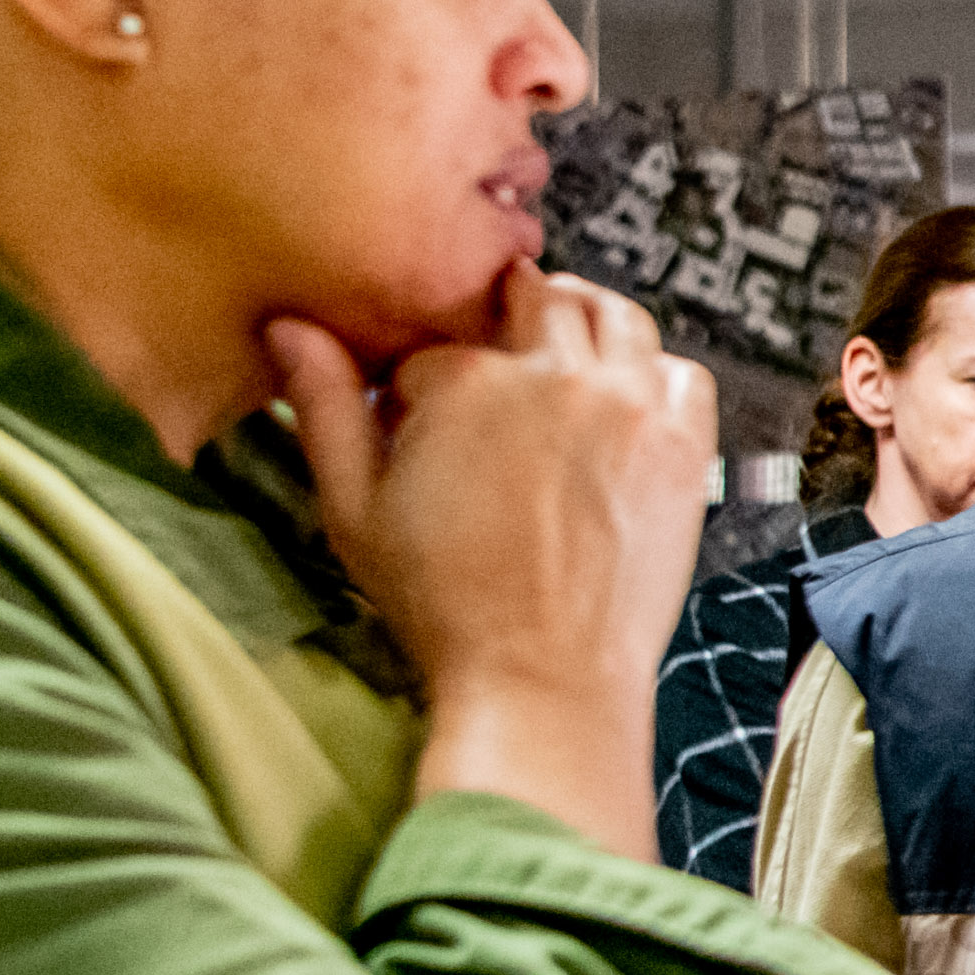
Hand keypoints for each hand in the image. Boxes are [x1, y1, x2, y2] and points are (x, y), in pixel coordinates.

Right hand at [271, 268, 712, 855]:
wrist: (542, 677)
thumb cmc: (446, 607)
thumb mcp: (354, 508)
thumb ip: (323, 407)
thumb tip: (292, 330)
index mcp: (466, 383)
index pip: (440, 344)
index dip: (428, 376)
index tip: (429, 413)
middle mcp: (554, 378)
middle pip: (535, 297)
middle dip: (509, 317)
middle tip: (501, 355)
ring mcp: (627, 406)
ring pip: (616, 315)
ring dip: (587, 322)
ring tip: (563, 360)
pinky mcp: (682, 445)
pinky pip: (682, 371)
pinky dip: (656, 375)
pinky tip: (626, 405)